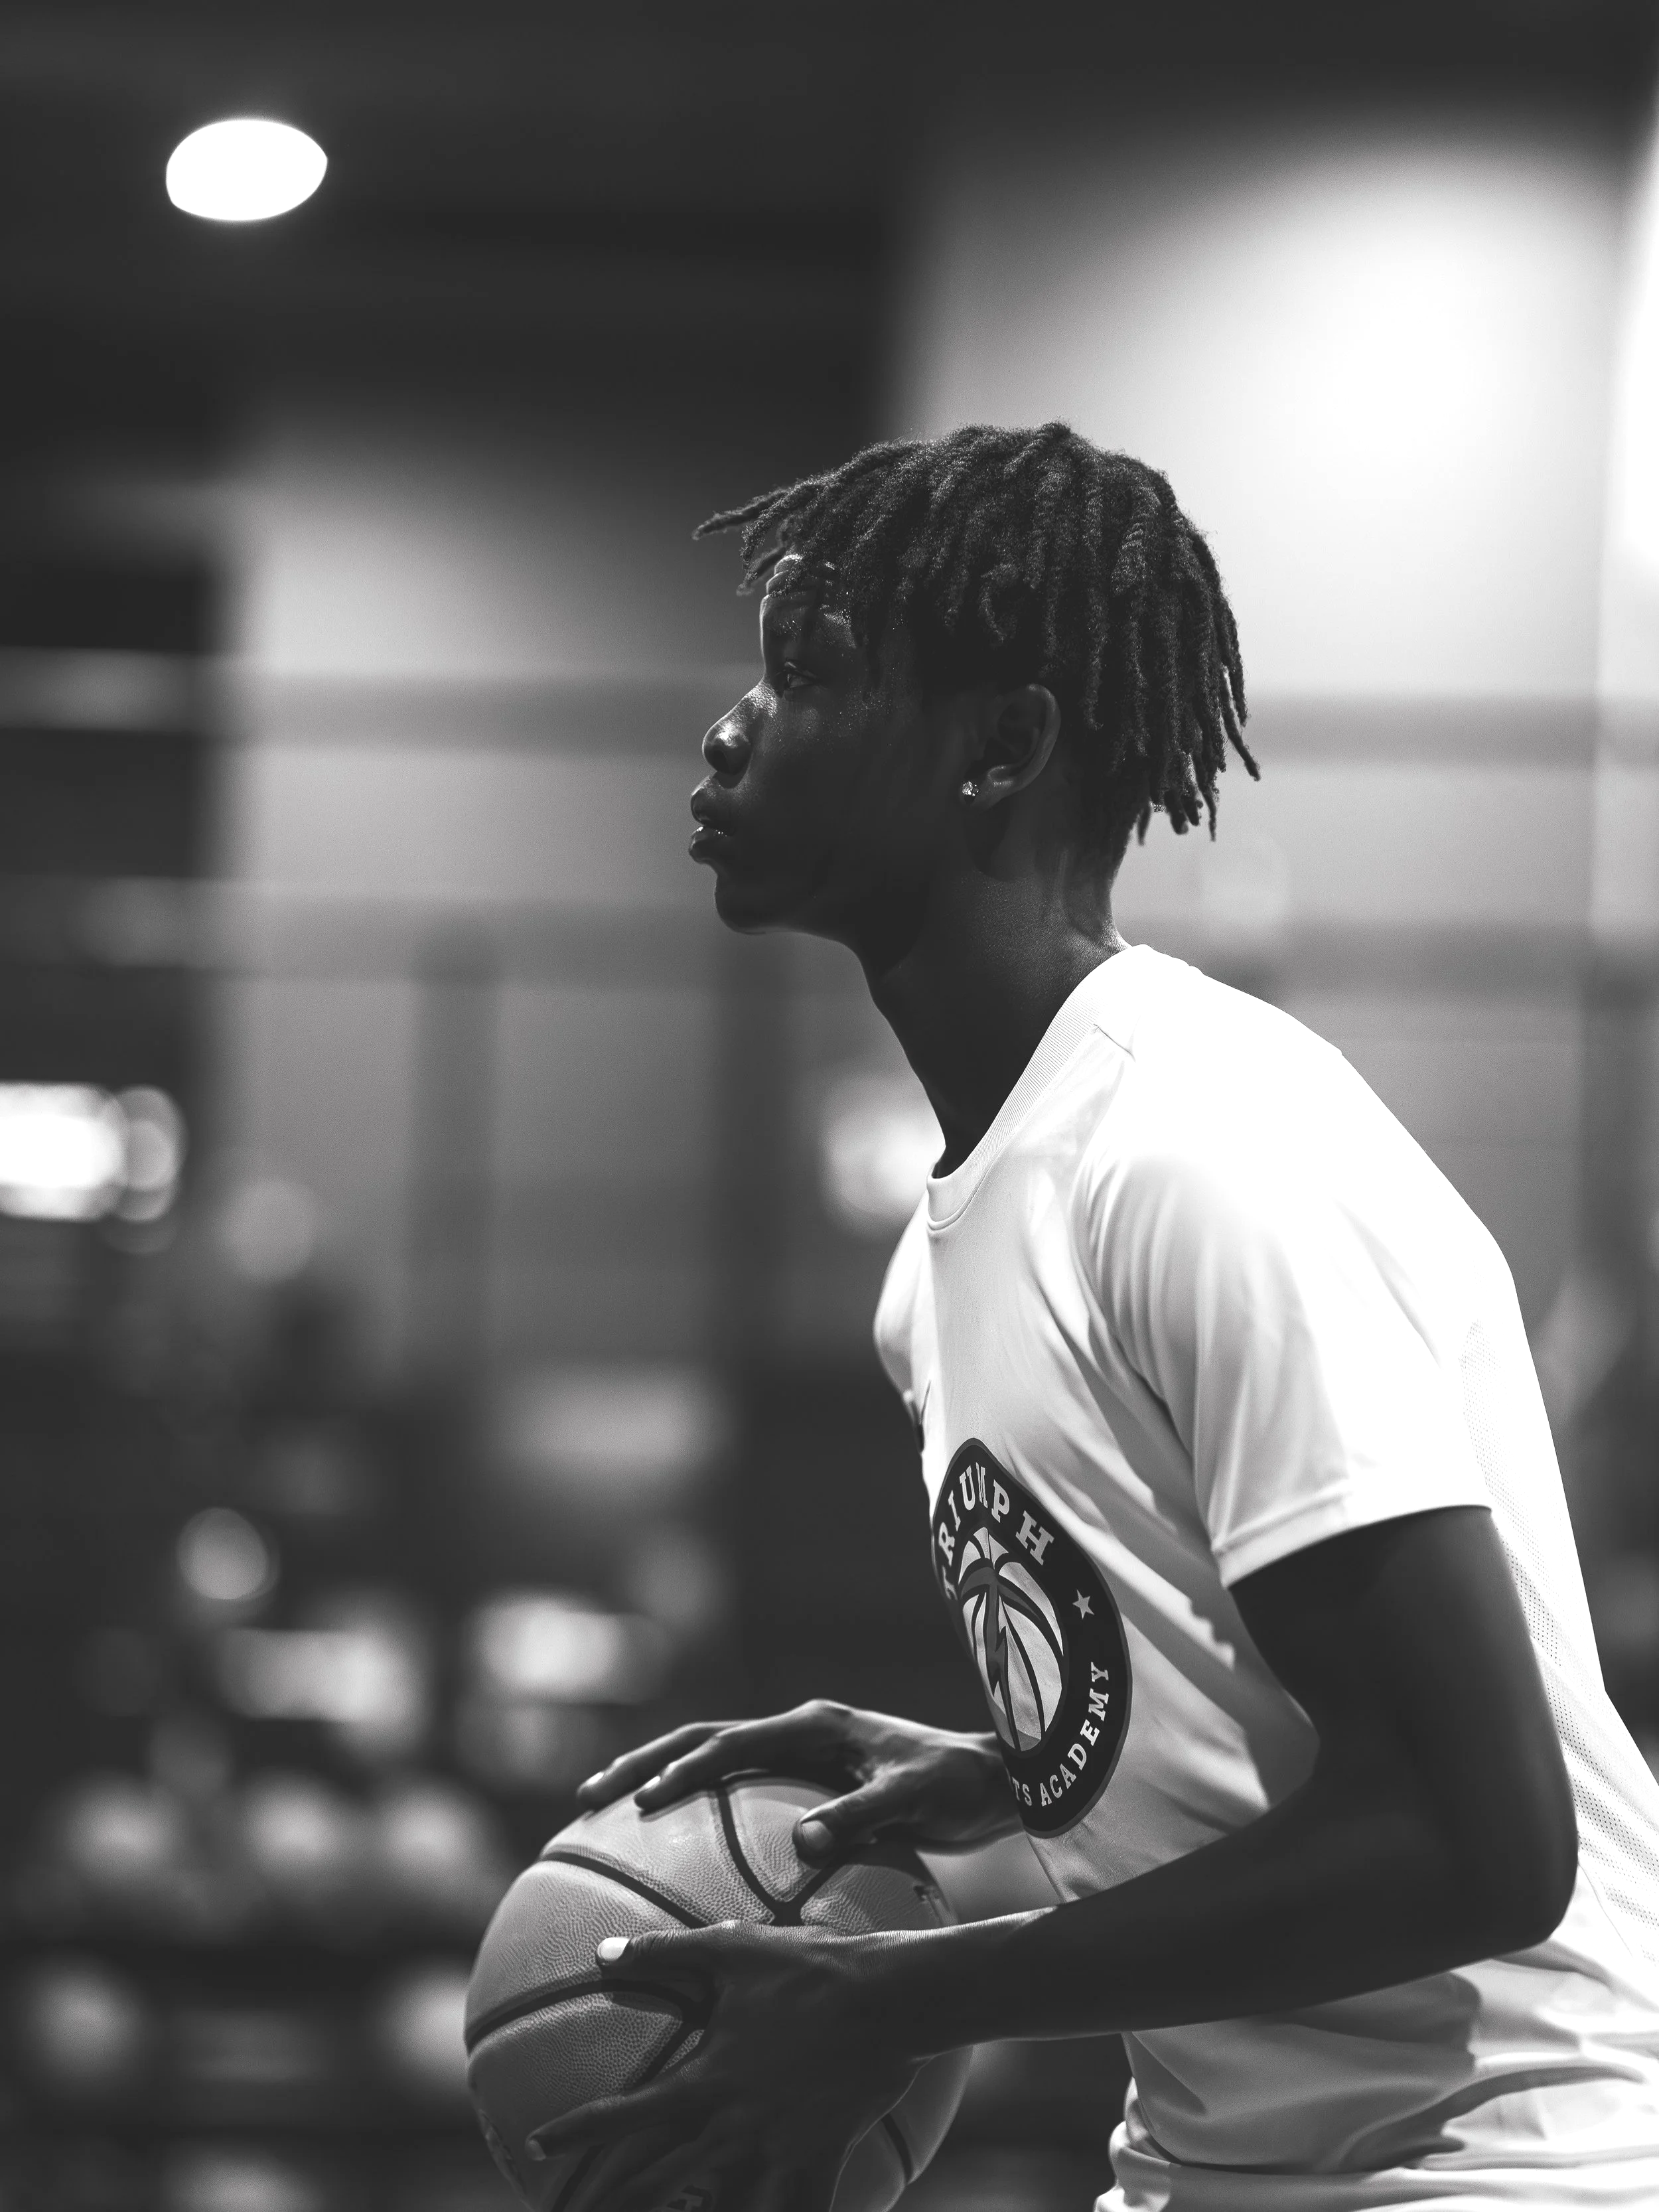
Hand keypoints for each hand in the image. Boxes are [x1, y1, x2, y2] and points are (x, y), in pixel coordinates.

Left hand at [532, 1918, 921, 2211]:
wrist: (887, 2000)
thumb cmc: (808, 1967)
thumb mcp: (730, 1950)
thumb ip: (663, 1953)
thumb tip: (600, 1952)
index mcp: (706, 2083)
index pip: (625, 2116)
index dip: (577, 2132)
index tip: (537, 2144)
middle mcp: (732, 2129)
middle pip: (660, 2183)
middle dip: (613, 2202)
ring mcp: (776, 2154)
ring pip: (722, 2211)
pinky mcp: (819, 2163)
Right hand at [576, 1699, 1018, 1859]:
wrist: (997, 1782)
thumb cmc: (960, 1787)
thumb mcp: (913, 1798)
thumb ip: (859, 1818)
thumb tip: (802, 1848)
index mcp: (815, 1725)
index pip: (731, 1743)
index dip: (685, 1770)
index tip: (644, 1802)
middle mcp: (799, 1731)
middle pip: (702, 1740)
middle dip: (644, 1765)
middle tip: (588, 1798)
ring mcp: (800, 1755)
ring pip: (713, 1762)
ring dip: (661, 1782)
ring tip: (608, 1818)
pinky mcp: (808, 1784)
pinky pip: (740, 1796)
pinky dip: (702, 1816)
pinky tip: (678, 1861)